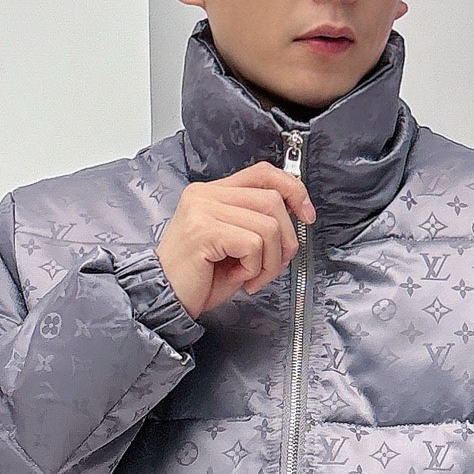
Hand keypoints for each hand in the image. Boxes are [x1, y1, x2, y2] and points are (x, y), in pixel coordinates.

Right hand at [155, 163, 315, 321]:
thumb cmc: (199, 278)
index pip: (263, 173)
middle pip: (272, 200)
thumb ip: (258, 224)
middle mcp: (205, 195)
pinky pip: (253, 244)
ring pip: (268, 225)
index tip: (307, 215)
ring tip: (253, 277)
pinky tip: (240, 278)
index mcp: (212, 193)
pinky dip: (255, 268)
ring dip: (270, 261)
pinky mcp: (203, 230)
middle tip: (271, 267)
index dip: (293, 189)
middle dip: (285, 240)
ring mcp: (202, 210)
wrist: (166, 300)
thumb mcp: (235, 244)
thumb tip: (296, 218)